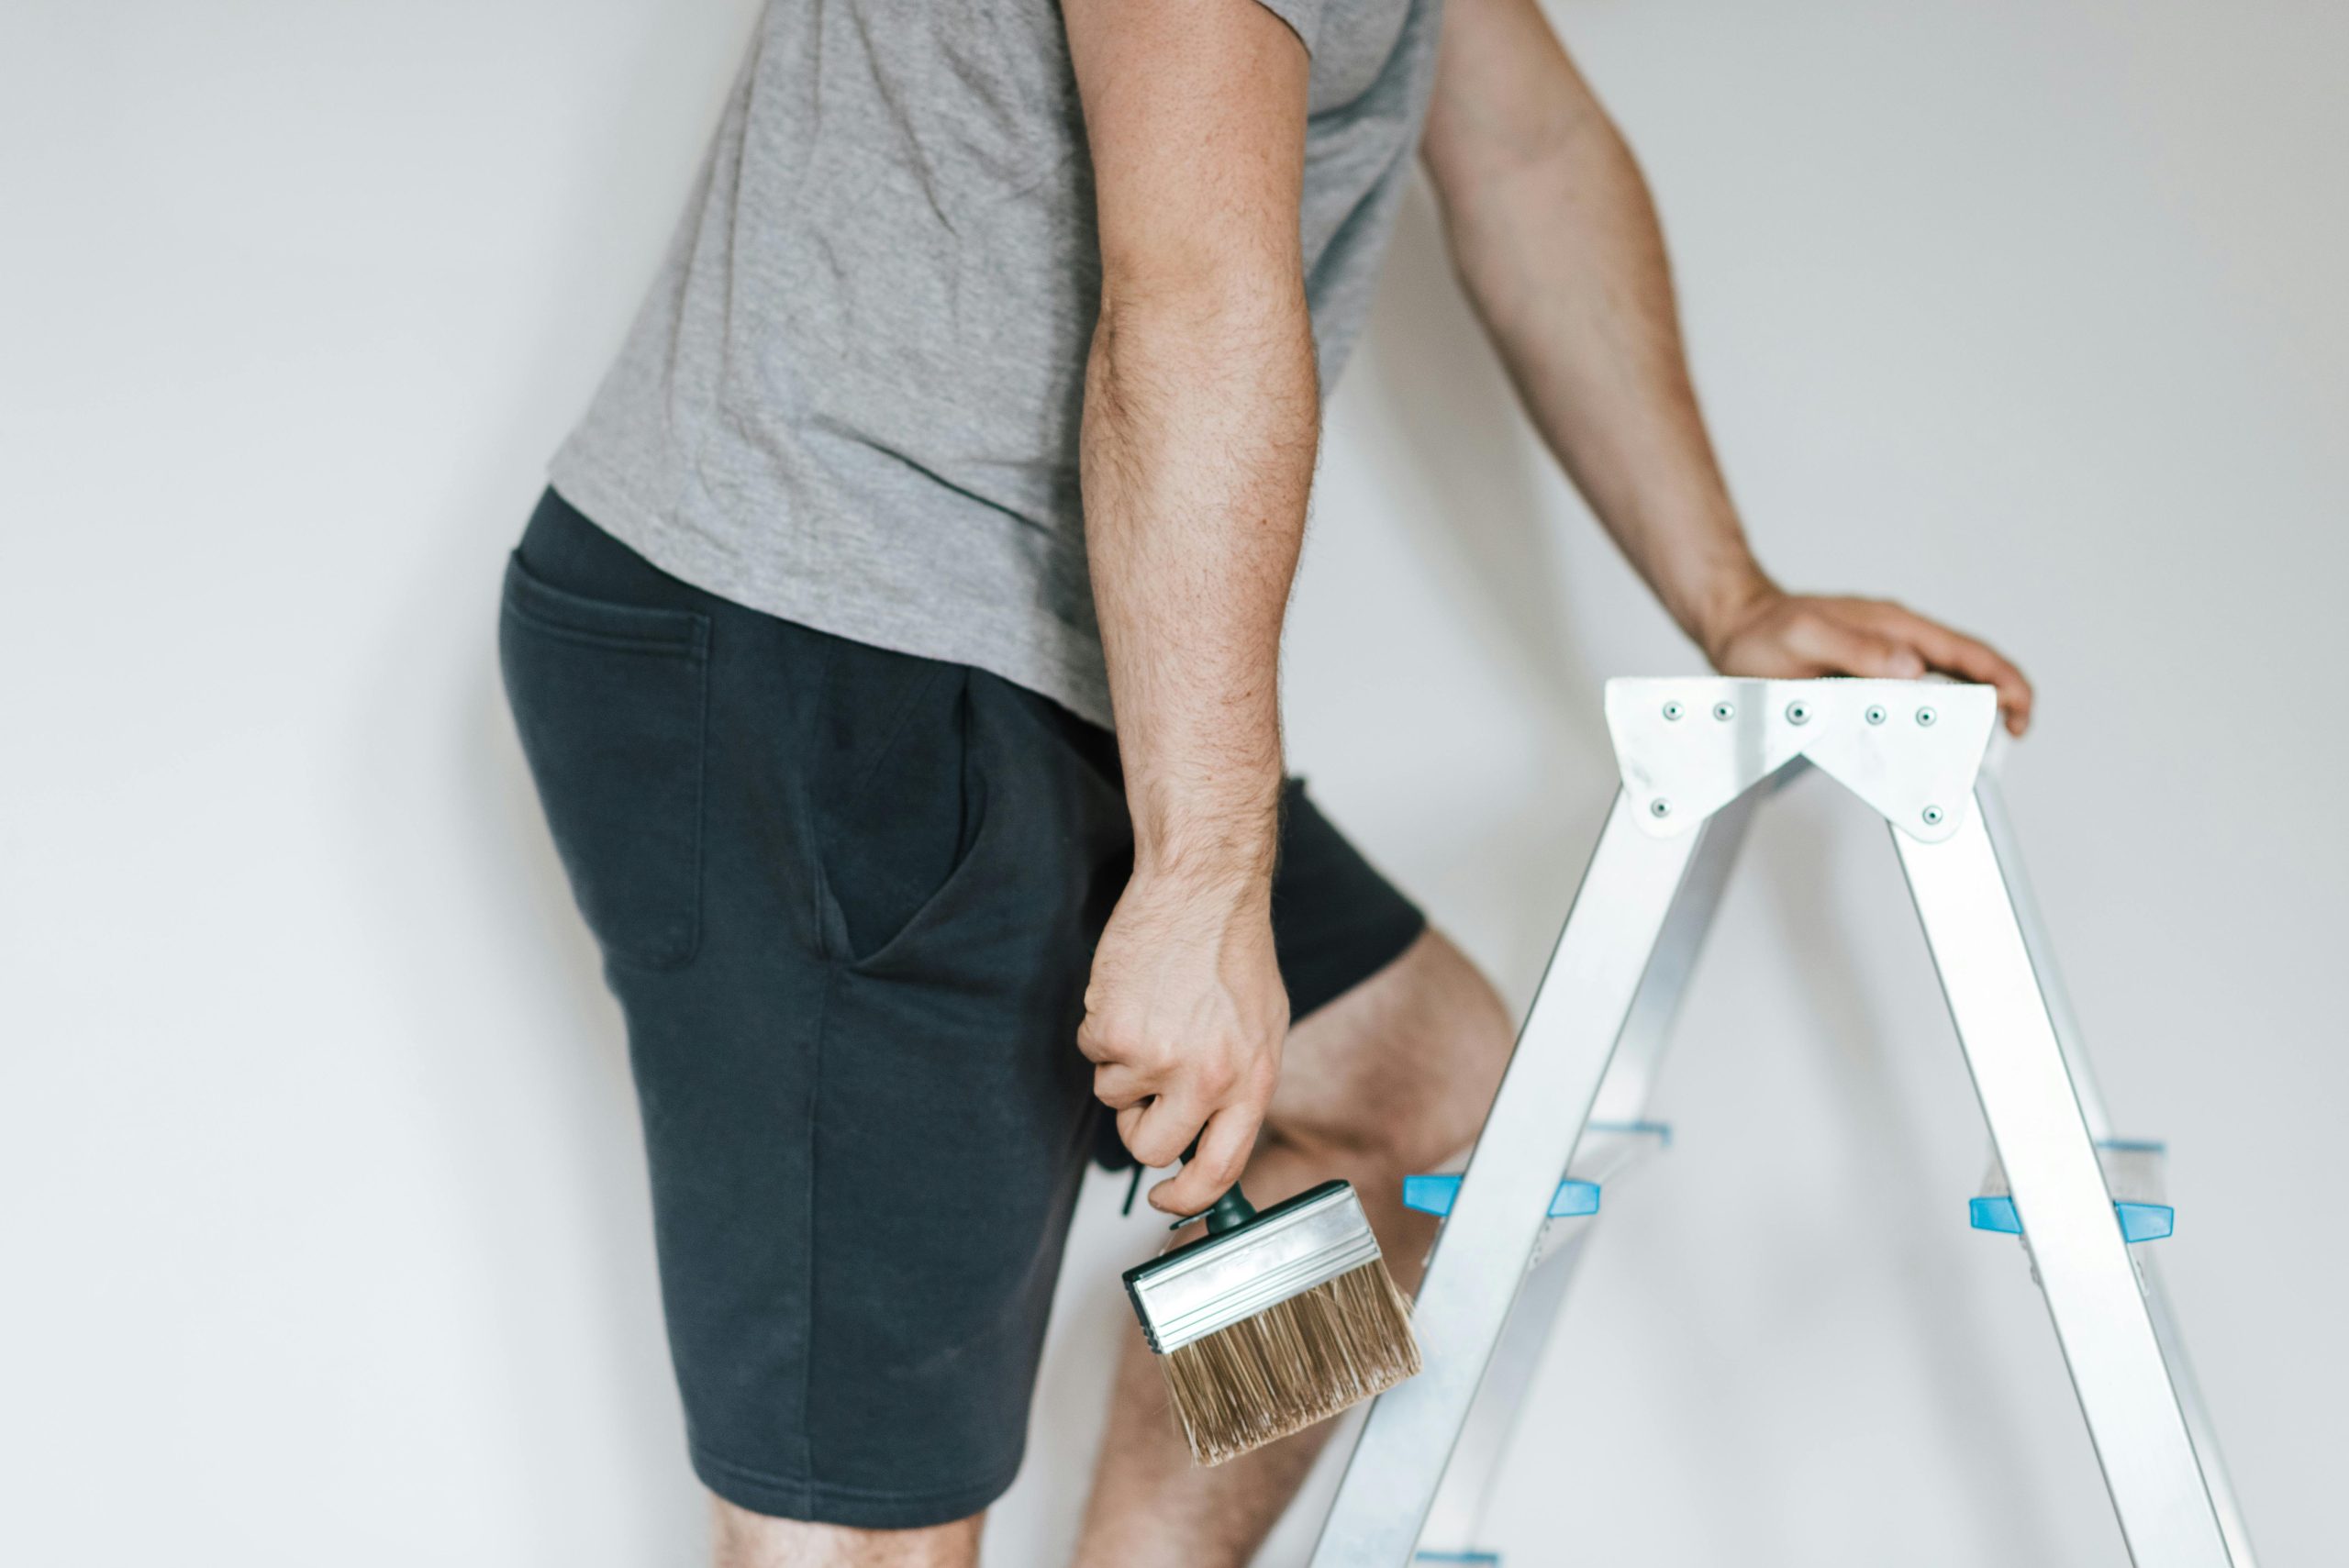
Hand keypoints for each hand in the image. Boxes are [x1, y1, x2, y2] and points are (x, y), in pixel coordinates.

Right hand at [1078, 867, 1288, 1216]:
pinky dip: (1102, 1028)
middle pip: (1151, 1149)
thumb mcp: (1262, 1028)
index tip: (1165, 1197)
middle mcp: (1207, 1079)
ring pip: (1113, 1098)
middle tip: (1145, 1090)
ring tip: (1151, 1011)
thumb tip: (1208, 1139)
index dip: (1185, 1198)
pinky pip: (1092, 1053)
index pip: (1220, 1172)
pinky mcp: (1114, 1032)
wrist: (1203, 889)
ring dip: (1122, 1063)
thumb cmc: (1232, 950)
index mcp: (1252, 1083)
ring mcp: (1158, 1058)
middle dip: (1138, 1127)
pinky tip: (1131, 992)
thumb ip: (1237, 1087)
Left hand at [1702, 581, 2033, 735]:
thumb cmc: (1766, 629)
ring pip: (1944, 687)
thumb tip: (1910, 667)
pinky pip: (1912, 699)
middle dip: (1999, 702)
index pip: (1967, 652)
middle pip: (1969, 670)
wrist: (1736, 625)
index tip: (2019, 710)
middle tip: (2009, 739)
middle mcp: (1899, 640)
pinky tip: (1927, 743)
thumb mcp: (1805, 636)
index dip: (2002, 680)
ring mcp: (1886, 658)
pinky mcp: (1870, 677)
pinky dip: (1929, 720)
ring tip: (1974, 750)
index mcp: (1896, 627)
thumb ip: (1856, 649)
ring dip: (1966, 715)